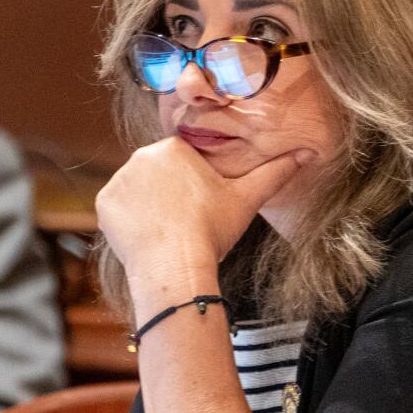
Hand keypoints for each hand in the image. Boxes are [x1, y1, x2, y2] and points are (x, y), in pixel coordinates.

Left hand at [96, 137, 309, 281]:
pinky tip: (149, 236)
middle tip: (185, 222)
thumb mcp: (247, 200)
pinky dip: (129, 222)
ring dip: (148, 207)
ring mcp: (119, 180)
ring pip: (137, 190)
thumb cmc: (212, 230)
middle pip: (157, 173)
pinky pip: (117, 208)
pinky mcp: (104, 204)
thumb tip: (309, 153)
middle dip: (169, 195)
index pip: (182, 160)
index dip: (192, 185)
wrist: (176, 265)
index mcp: (174, 148)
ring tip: (168, 231)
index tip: (200, 207)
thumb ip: (276, 173)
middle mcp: (141, 156)